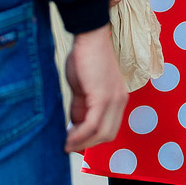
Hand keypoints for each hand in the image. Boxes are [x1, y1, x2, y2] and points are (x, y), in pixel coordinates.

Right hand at [64, 25, 126, 152]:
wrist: (88, 36)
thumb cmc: (84, 58)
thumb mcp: (82, 88)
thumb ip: (81, 107)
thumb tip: (74, 126)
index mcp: (118, 99)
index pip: (110, 128)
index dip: (93, 140)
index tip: (76, 145)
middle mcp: (120, 101)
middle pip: (108, 135)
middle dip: (88, 145)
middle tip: (69, 147)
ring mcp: (114, 100)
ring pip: (101, 133)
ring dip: (82, 142)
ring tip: (65, 144)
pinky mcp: (103, 98)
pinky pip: (92, 125)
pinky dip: (79, 135)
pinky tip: (67, 137)